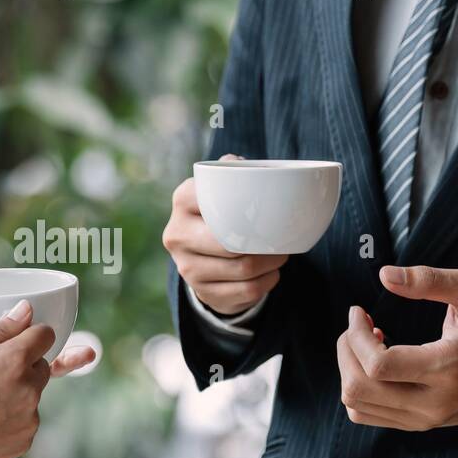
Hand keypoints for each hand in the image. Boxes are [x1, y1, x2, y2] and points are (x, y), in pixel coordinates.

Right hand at [0, 300, 93, 457]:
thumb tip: (25, 310)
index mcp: (12, 360)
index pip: (45, 335)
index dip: (29, 334)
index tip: (14, 341)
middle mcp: (28, 389)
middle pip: (40, 365)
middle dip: (21, 365)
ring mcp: (29, 418)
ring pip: (32, 394)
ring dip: (15, 392)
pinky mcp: (24, 441)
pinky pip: (24, 420)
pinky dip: (10, 418)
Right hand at [162, 154, 288, 314]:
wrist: (202, 258)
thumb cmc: (220, 214)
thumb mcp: (221, 188)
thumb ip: (231, 172)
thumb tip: (238, 164)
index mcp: (182, 200)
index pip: (213, 199)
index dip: (245, 207)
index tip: (264, 210)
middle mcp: (177, 234)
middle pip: (230, 241)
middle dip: (263, 243)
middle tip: (280, 239)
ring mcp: (186, 268)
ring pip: (243, 268)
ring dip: (271, 263)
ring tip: (280, 255)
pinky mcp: (202, 293)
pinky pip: (246, 291)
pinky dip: (267, 282)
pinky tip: (271, 273)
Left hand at [336, 266, 457, 430]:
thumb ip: (430, 280)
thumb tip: (384, 276)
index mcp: (448, 367)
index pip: (379, 365)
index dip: (356, 336)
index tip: (358, 312)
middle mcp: (434, 402)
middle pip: (360, 387)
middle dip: (346, 350)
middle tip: (356, 326)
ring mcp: (423, 419)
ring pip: (357, 404)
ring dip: (348, 369)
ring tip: (364, 344)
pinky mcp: (415, 424)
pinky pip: (365, 414)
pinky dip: (357, 388)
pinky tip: (372, 365)